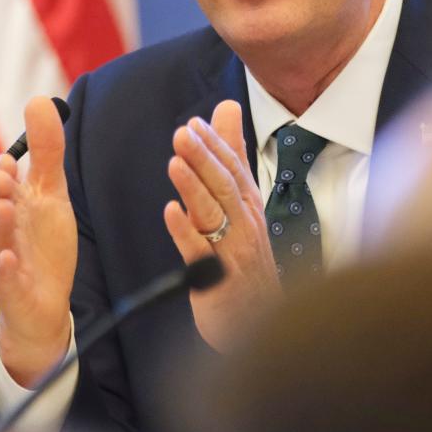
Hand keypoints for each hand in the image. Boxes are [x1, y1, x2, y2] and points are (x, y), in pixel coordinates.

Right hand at [0, 96, 76, 386]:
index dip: (1, 171)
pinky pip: (5, 283)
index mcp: (9, 208)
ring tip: (7, 205)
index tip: (11, 157)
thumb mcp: (52, 194)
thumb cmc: (43, 243)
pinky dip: (6, 271)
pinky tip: (11, 260)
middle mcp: (1, 234)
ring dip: (0, 224)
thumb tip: (39, 99)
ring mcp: (4, 264)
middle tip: (6, 174)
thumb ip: (47, 151)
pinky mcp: (13, 293)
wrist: (44, 302)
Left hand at [164, 100, 280, 351]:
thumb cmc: (247, 260)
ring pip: (214, 214)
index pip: (233, 169)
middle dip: (205, 158)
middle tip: (183, 132)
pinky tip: (170, 213)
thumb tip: (225, 108)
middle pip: (224, 186)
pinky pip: (200, 253)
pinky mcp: (218, 280)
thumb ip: (232, 155)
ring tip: (175, 163)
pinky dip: (186, 232)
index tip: (194, 123)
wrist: (260, 323)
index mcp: (248, 206)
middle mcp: (244, 224)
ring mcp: (232, 251)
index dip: (215, 146)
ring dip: (194, 188)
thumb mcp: (242, 202)